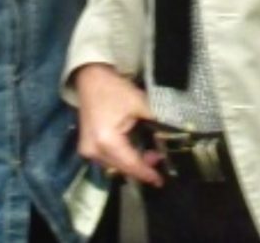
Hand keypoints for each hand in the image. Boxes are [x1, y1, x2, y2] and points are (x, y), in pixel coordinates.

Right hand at [74, 63, 163, 186]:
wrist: (91, 78)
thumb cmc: (114, 90)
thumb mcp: (140, 104)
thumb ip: (156, 124)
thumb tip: (173, 138)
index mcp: (106, 141)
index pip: (130, 164)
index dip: (146, 173)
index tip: (161, 181)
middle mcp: (94, 151)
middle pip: (122, 168)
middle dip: (141, 168)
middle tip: (159, 160)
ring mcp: (87, 150)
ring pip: (115, 165)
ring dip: (132, 163)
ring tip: (150, 154)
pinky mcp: (87, 147)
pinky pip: (108, 159)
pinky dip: (122, 158)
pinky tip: (134, 151)